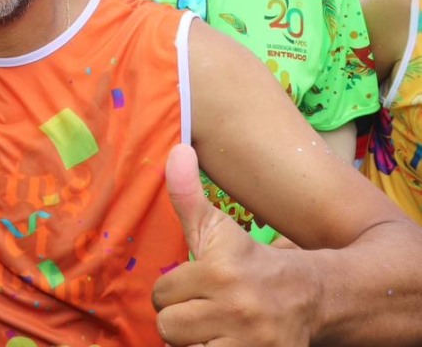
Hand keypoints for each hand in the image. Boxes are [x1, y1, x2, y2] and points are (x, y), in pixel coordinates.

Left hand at [152, 145, 313, 346]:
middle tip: (204, 311)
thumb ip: (188, 195)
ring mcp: (250, 343)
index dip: (173, 291)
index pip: (162, 293)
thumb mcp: (221, 229)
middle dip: (180, 320)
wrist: (315, 297)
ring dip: (194, 343)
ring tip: (214, 328)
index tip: (195, 287)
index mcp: (221, 271)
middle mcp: (236, 308)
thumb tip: (176, 150)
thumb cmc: (254, 261)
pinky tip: (224, 342)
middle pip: (168, 326)